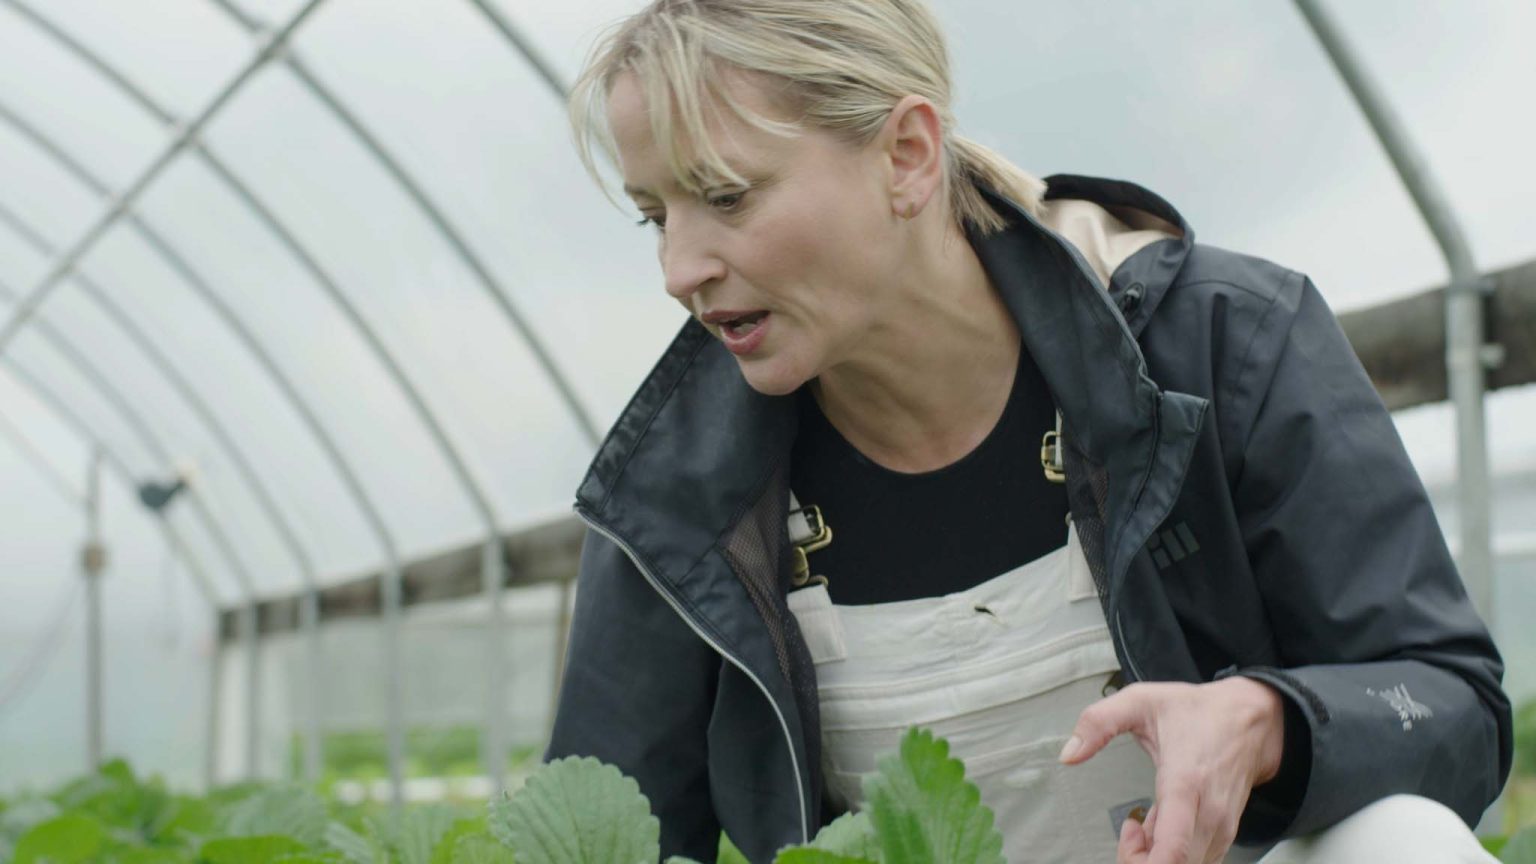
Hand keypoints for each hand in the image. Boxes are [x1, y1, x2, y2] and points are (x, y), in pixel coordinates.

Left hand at [1059, 678, 1284, 863]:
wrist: (1251, 720)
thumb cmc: (1196, 711)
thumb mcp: (1140, 700)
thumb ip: (1098, 722)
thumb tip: (1068, 754)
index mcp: (1186, 782)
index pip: (1174, 849)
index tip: (1127, 840)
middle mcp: (1209, 812)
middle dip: (1138, 859)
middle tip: (1128, 828)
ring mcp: (1221, 827)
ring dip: (1153, 857)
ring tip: (1142, 824)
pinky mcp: (1225, 834)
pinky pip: (1195, 860)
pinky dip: (1170, 854)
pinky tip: (1159, 828)